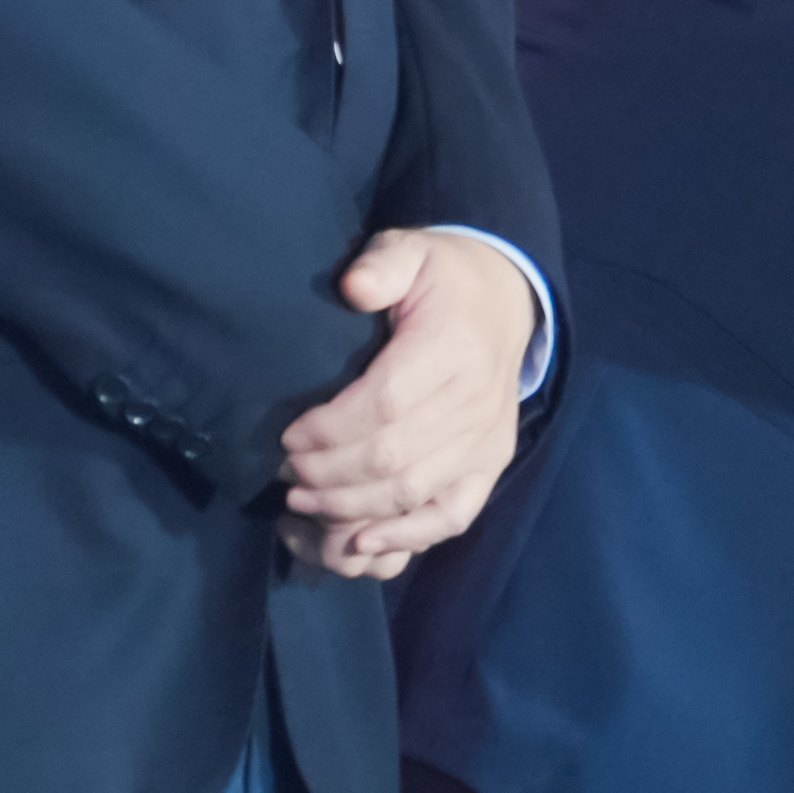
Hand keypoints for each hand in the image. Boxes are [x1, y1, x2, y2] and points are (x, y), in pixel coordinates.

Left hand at [280, 226, 538, 580]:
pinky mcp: (490, 465)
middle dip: (327, 474)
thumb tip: (354, 288)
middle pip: (393, 456)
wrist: (506, 302)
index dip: (330, 430)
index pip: (386, 404)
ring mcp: (486, 439)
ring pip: (413, 491)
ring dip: (350, 507)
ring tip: (303, 503)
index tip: (288, 438)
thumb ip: (382, 264)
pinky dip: (408, 536)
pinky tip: (362, 542)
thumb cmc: (444, 279)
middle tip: (287, 475)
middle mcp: (475, 400)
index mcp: (453, 346)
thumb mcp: (412, 250)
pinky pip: (453, 515)